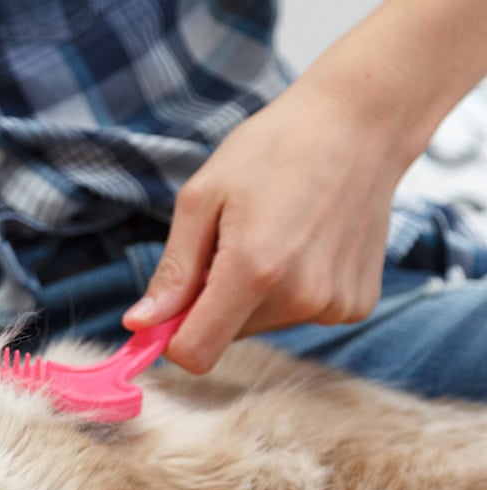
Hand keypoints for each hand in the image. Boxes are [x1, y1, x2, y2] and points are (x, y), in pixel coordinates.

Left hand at [122, 76, 406, 372]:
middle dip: (214, 303)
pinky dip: (290, 290)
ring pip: (261, 325)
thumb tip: (140, 325)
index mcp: (255, 270)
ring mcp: (335, 304)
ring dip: (252, 294)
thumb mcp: (202, 198)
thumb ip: (173, 271)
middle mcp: (301, 297)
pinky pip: (299, 315)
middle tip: (230, 243)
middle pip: (227, 337)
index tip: (170, 306)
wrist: (360, 124)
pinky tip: (304, 243)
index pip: (196, 354)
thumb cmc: (272, 150)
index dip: (172, 337)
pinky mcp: (357, 304)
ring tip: (272, 235)